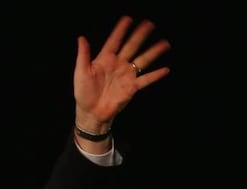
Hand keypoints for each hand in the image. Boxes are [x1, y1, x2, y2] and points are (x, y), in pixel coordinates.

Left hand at [73, 16, 170, 132]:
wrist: (91, 113)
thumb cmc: (83, 93)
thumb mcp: (81, 72)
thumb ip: (83, 55)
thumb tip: (81, 38)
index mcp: (105, 59)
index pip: (114, 41)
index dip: (120, 30)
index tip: (127, 19)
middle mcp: (118, 64)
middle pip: (132, 46)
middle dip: (140, 35)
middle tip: (149, 24)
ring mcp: (126, 75)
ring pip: (142, 60)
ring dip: (153, 52)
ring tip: (164, 43)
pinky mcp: (132, 87)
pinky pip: (146, 79)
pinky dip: (155, 75)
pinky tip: (165, 69)